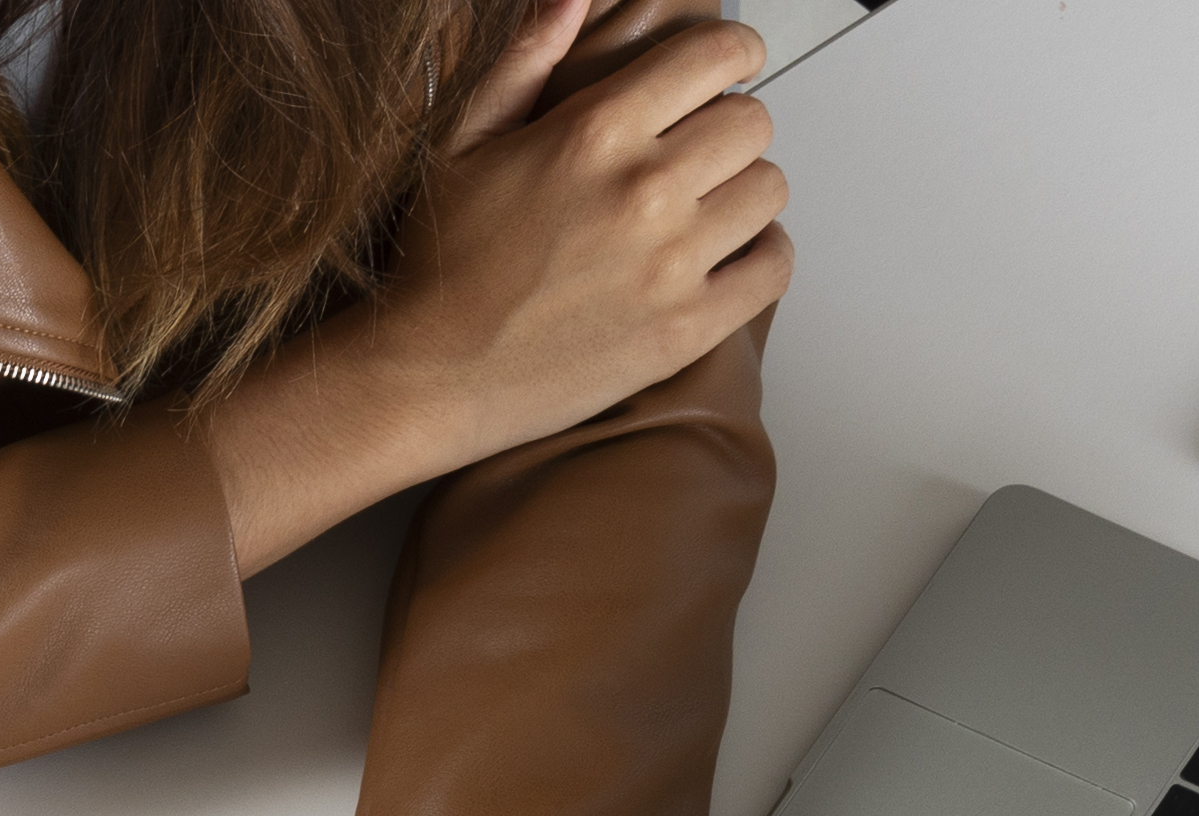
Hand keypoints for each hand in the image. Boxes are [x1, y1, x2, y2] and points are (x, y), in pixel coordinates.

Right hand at [328, 2, 786, 485]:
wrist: (425, 377)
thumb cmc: (440, 265)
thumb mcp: (466, 144)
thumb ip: (526, 62)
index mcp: (594, 132)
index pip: (717, 57)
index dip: (734, 55)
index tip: (729, 70)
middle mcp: (643, 190)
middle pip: (753, 122)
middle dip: (730, 128)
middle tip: (700, 152)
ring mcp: (669, 263)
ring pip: (768, 189)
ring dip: (744, 192)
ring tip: (707, 209)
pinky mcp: (684, 329)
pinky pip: (773, 266)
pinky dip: (762, 255)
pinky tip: (727, 256)